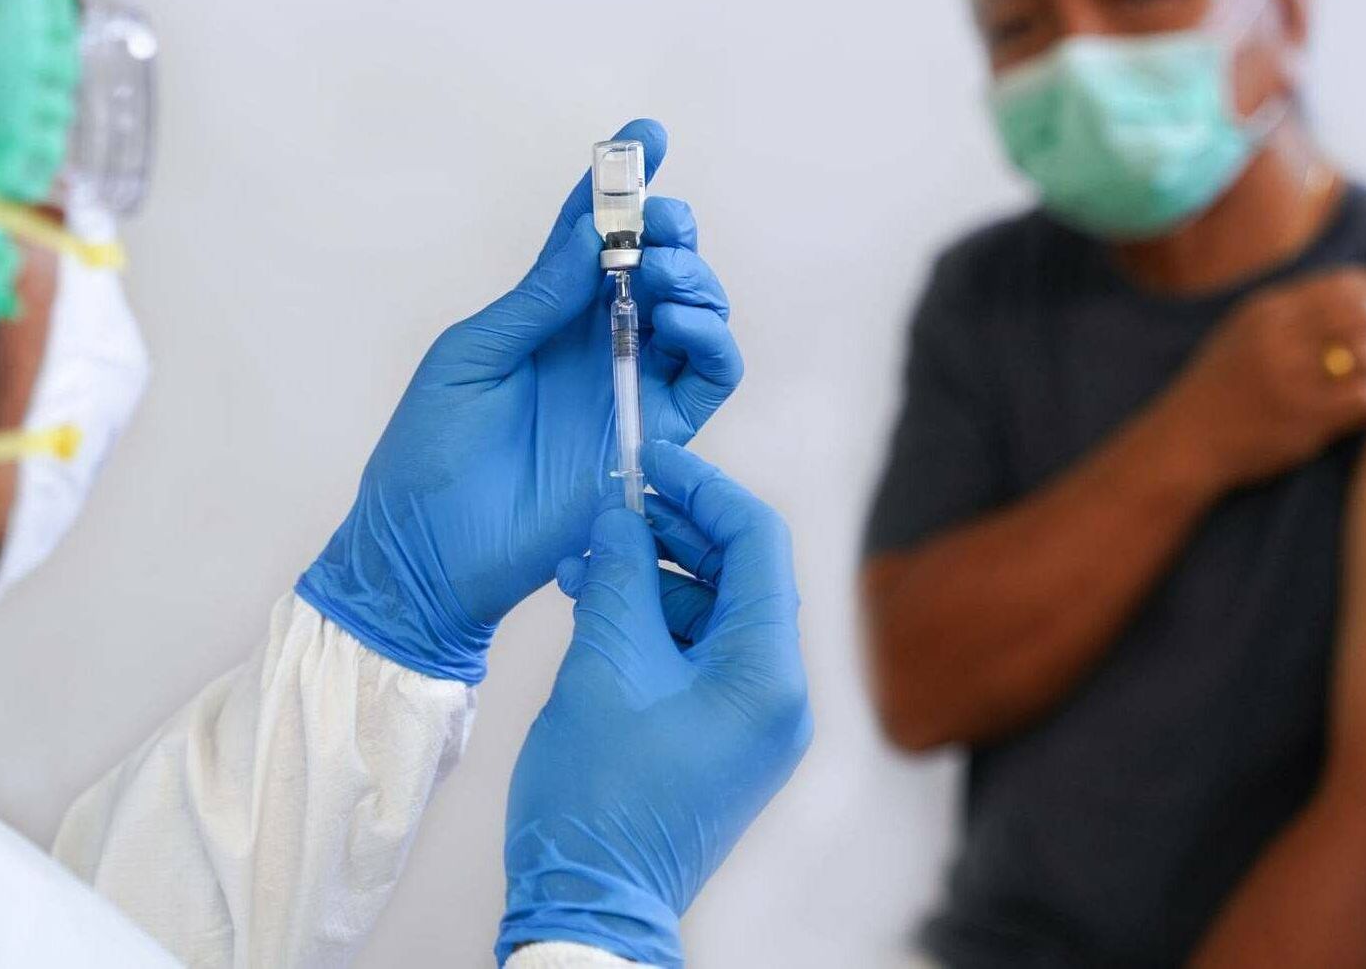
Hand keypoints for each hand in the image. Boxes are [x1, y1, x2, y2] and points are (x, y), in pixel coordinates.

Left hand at [297, 120, 742, 682]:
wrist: (427, 550)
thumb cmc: (429, 452)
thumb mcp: (472, 355)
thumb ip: (539, 298)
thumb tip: (594, 235)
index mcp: (545, 314)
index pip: (591, 236)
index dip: (622, 184)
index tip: (648, 136)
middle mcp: (595, 342)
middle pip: (658, 266)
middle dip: (670, 231)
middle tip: (660, 225)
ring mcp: (628, 387)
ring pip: (695, 316)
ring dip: (695, 282)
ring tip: (663, 278)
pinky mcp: (654, 434)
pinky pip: (708, 380)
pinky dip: (711, 343)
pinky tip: (681, 326)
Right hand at [496, 442, 812, 967]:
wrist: (590, 905)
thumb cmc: (597, 793)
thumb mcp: (603, 664)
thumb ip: (620, 575)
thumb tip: (622, 515)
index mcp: (768, 675)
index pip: (758, 544)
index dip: (705, 490)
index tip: (653, 460)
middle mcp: (779, 695)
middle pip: (739, 576)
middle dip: (674, 532)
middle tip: (613, 502)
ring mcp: (754, 721)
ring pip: (713, 614)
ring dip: (654, 578)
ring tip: (586, 557)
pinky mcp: (724, 738)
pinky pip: (699, 656)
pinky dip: (653, 624)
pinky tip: (598, 603)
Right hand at [1169, 266, 1365, 486]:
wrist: (1186, 438)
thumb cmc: (1228, 385)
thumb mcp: (1249, 332)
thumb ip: (1298, 310)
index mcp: (1267, 312)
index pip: (1343, 284)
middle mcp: (1278, 339)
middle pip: (1361, 312)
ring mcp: (1290, 379)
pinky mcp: (1302, 419)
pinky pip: (1364, 398)